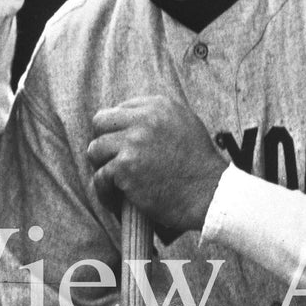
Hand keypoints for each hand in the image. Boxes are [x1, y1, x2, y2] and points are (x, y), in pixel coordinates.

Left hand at [87, 95, 228, 235]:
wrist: (210, 193)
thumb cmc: (200, 165)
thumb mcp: (186, 125)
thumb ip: (159, 118)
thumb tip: (130, 120)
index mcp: (159, 106)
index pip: (120, 109)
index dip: (118, 130)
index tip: (123, 146)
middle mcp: (144, 120)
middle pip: (100, 122)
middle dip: (103, 141)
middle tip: (110, 160)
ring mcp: (132, 143)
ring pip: (94, 150)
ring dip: (101, 166)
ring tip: (112, 181)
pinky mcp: (125, 168)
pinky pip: (99, 178)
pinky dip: (104, 192)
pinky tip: (115, 199)